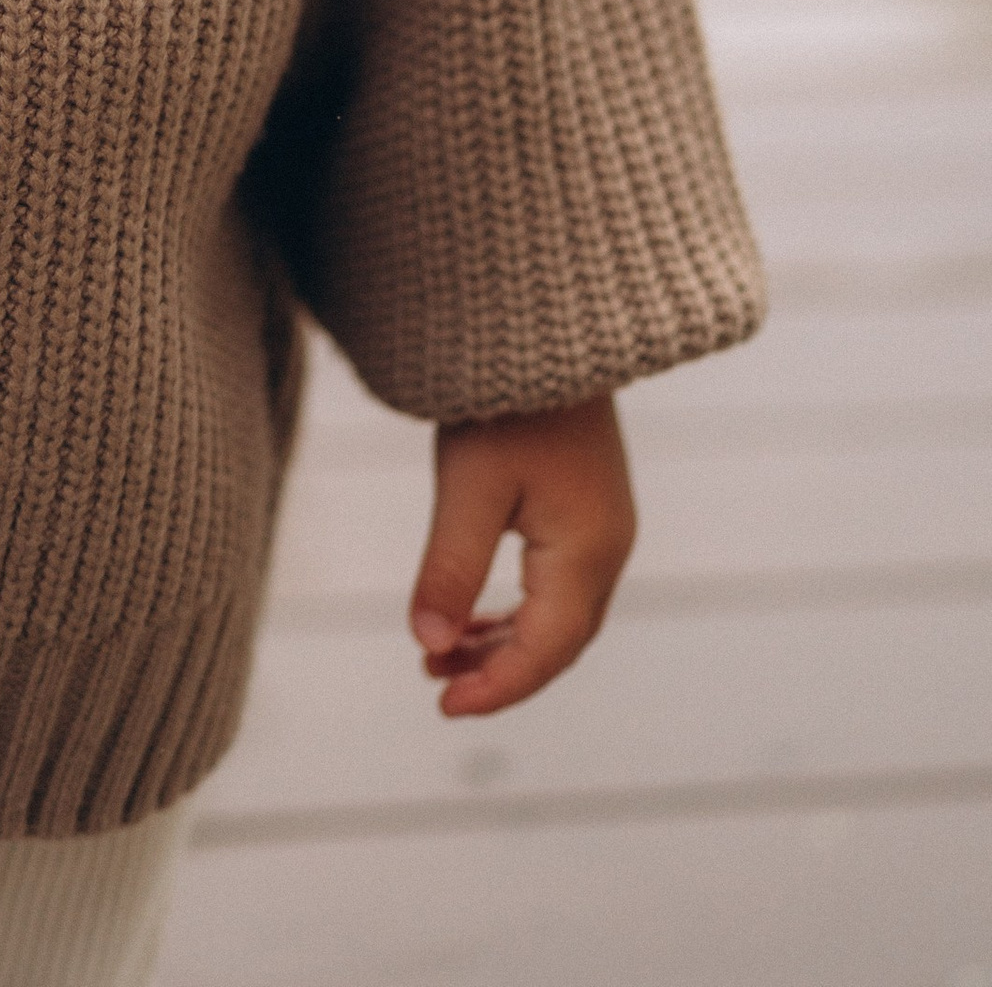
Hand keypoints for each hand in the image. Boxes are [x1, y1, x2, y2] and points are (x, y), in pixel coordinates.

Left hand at [410, 394, 635, 716]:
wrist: (547, 327)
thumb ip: (451, 569)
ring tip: (439, 658)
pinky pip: (557, 586)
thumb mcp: (468, 485)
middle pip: (558, 642)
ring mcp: (603, 529)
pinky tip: (472, 617)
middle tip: (436, 689)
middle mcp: (607, 549)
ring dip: (503, 643)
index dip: (496, 688)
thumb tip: (427, 647)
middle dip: (500, 673)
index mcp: (587, 553)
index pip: (545, 649)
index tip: (442, 707)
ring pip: (557, 616)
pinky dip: (515, 611)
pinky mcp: (587, 509)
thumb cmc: (506, 402)